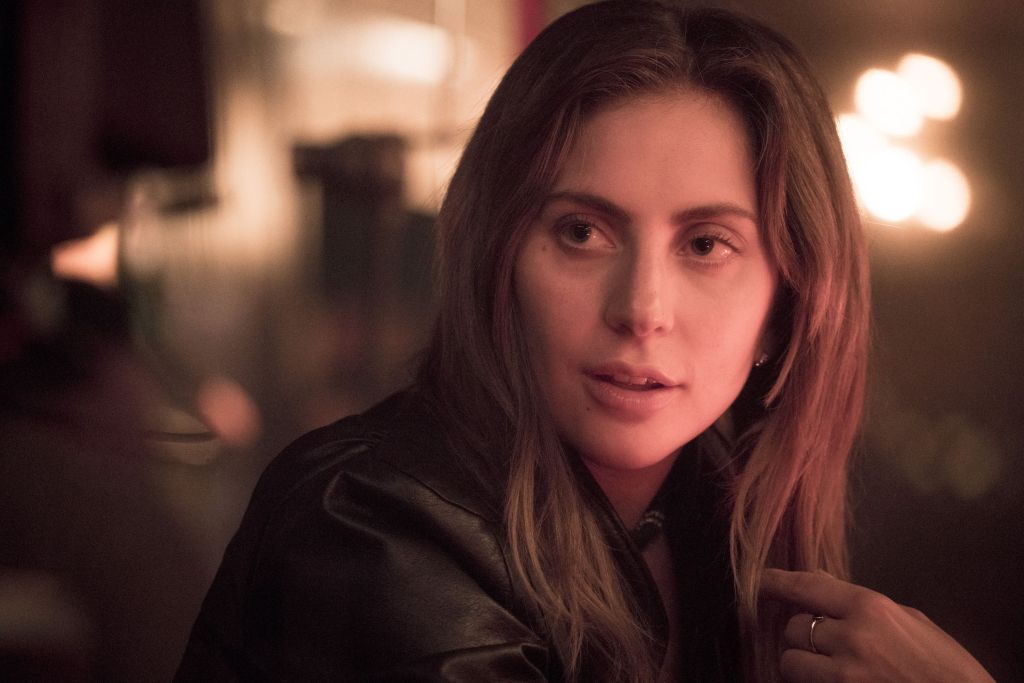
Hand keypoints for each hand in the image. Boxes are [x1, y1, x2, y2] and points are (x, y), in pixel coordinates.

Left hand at [760, 568, 993, 682]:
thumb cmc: (945, 666)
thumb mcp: (908, 620)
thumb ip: (860, 603)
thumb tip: (819, 582)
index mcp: (871, 609)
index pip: (806, 587)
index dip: (776, 582)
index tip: (760, 581)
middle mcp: (852, 639)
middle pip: (795, 629)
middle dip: (802, 634)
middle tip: (822, 641)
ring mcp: (845, 677)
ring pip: (791, 663)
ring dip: (801, 663)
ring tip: (826, 666)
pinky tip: (831, 681)